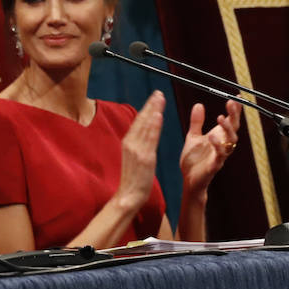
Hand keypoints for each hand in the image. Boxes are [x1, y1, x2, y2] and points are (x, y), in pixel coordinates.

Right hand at [113, 91, 165, 210]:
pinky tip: (158, 116)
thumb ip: (138, 144)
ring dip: (154, 111)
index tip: (154, 97)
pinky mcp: (145, 158)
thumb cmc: (133, 179)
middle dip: (151, 105)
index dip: (146, 108)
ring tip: (160, 99)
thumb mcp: (133, 158)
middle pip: (142, 121)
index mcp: (128, 142)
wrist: (128, 196)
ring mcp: (137, 150)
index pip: (138, 121)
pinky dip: (154, 126)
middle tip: (159, 93)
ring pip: (147, 126)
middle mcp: (131, 143)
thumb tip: (143, 133)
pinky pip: (150, 139)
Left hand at [178, 100, 241, 201]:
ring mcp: (220, 156)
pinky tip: (212, 137)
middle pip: (233, 129)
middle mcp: (222, 145)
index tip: (236, 98)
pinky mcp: (214, 166)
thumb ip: (197, 122)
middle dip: (234, 116)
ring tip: (220, 118)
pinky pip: (220, 156)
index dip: (234, 111)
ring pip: (230, 142)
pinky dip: (218, 147)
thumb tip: (199, 105)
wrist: (189, 180)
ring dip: (227, 130)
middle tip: (231, 103)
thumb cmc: (194, 159)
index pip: (230, 121)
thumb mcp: (193, 136)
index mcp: (218, 137)